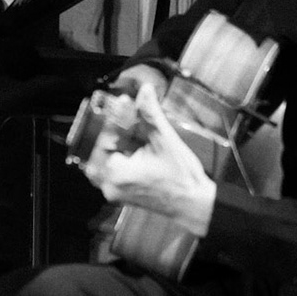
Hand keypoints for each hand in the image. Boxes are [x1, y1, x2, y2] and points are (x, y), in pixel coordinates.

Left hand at [81, 81, 215, 236]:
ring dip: (119, 138)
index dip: (116, 116)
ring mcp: (114, 189)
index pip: (106, 137)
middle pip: (102, 146)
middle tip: (127, 110)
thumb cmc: (182, 179)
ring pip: (107, 155)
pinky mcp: (121, 190)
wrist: (194, 205)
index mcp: (115, 174)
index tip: (124, 101)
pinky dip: (123, 151)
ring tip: (133, 123)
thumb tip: (145, 91)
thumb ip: (150, 114)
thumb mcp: (165, 141)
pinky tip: (136, 139)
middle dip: (115, 127)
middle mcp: (109, 184)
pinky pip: (114, 165)